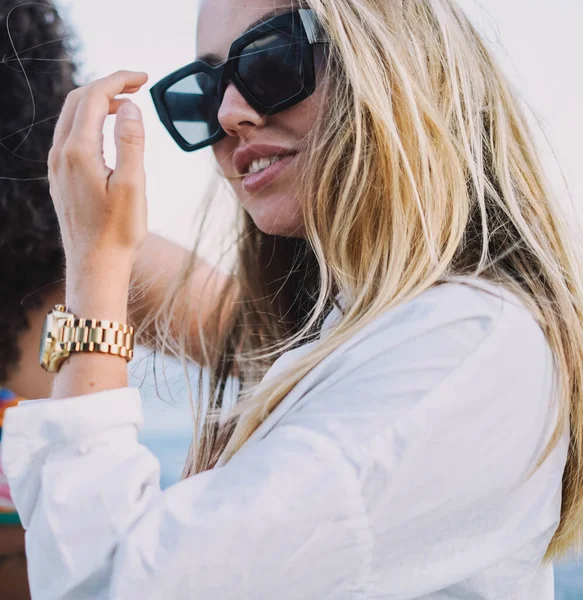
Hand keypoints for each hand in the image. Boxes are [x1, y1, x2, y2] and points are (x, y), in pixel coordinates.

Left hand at [48, 70, 148, 271]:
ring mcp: (58, 166)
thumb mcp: (133, 186)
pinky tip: (108, 134)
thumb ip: (131, 143)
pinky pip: (70, 136)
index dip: (119, 80)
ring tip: (126, 107)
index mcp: (79, 152)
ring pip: (72, 118)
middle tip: (137, 86)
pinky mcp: (61, 178)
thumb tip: (131, 108)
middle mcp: (61, 154)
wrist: (95, 265)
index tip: (143, 78)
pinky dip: (90, 123)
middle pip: (79, 101)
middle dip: (108, 86)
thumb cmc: (118, 231)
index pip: (95, 98)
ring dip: (98, 103)